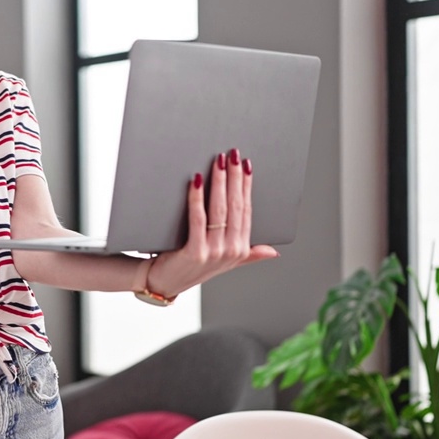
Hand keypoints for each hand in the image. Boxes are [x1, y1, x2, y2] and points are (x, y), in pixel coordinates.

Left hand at [143, 148, 279, 296]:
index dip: (246, 186)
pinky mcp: (195, 252)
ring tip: (219, 161)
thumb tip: (273, 252)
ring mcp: (214, 252)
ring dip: (220, 182)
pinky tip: (197, 181)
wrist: (165, 283)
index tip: (245, 165)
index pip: (246, 210)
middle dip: (235, 177)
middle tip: (233, 155)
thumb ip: (249, 254)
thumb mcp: (225, 262)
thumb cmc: (191, 268)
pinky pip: (198, 219)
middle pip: (236, 206)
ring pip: (220, 209)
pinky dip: (198, 198)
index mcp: (240, 248)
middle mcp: (230, 250)